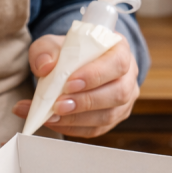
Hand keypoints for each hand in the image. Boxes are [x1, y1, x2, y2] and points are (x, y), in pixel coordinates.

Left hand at [13, 34, 138, 137]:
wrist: (70, 67)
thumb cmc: (65, 53)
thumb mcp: (52, 44)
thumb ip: (45, 51)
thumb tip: (45, 67)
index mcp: (119, 50)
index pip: (117, 62)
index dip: (95, 75)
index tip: (69, 83)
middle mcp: (127, 76)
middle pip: (118, 93)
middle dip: (85, 102)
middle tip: (58, 105)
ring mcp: (123, 100)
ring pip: (108, 115)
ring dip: (77, 118)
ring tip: (50, 116)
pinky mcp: (112, 118)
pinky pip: (96, 129)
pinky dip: (72, 127)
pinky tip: (53, 122)